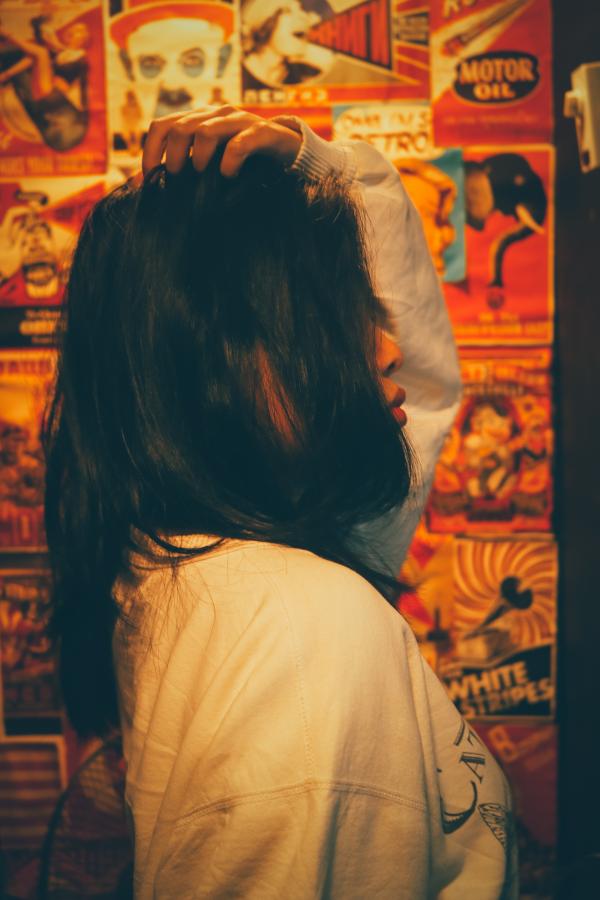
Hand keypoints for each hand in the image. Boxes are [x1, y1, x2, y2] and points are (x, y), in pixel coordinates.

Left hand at [141, 106, 302, 177]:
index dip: (150, 151)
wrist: (290, 159)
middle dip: (174, 157)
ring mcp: (241, 121)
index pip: (162, 126)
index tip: (151, 178)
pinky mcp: (265, 133)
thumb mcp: (208, 168)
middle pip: (180, 127)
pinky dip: (229, 161)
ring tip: (204, 177)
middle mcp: (216, 115)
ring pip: (206, 130)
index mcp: (199, 120)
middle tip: (180, 180)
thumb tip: (138, 187)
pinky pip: (241, 142)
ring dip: (199, 158)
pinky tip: (229, 177)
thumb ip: (178, 171)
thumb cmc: (244, 166)